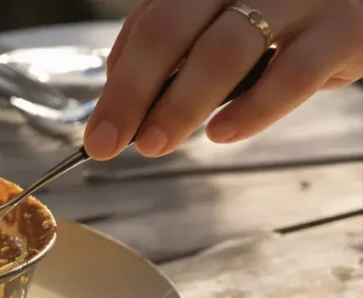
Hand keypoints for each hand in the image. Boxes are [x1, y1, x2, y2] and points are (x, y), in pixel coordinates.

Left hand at [84, 0, 362, 158]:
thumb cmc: (284, 13)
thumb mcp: (222, 15)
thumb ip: (172, 43)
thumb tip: (119, 94)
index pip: (148, 20)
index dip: (117, 80)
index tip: (99, 131)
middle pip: (169, 30)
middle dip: (131, 94)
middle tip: (109, 144)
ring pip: (224, 50)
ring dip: (180, 106)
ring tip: (156, 143)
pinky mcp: (345, 27)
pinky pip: (291, 73)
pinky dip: (252, 111)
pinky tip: (222, 135)